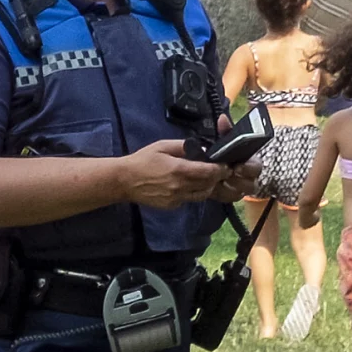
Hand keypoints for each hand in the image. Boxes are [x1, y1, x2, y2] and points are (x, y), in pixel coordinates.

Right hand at [115, 142, 234, 204]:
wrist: (124, 180)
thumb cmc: (143, 160)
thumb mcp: (163, 146)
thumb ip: (183, 146)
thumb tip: (201, 149)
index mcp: (179, 170)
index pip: (208, 172)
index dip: (220, 170)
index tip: (226, 166)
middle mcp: (180, 187)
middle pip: (208, 185)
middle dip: (217, 178)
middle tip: (221, 171)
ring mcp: (176, 199)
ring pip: (201, 195)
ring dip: (208, 187)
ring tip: (207, 178)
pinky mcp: (172, 206)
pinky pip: (189, 199)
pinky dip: (194, 193)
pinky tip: (190, 184)